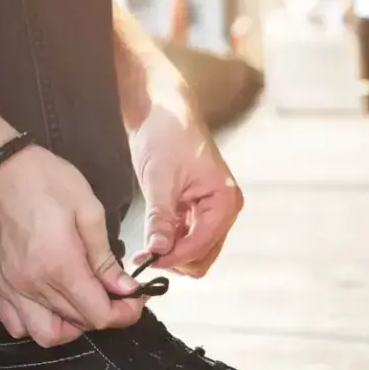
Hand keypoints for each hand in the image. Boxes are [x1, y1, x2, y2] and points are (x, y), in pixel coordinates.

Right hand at [0, 145, 146, 346]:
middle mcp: (33, 286)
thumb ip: (105, 256)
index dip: (125, 313)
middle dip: (105, 314)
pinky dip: (37, 323)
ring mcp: (11, 289)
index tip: (135, 298)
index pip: (100, 315)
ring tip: (82, 302)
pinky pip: (17, 325)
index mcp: (61, 267)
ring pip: (47, 334)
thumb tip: (124, 288)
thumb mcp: (87, 210)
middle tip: (115, 293)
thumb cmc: (42, 180)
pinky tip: (50, 304)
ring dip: (71, 326)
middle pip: (79, 325)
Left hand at [128, 103, 243, 277]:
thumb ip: (160, 218)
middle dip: (175, 259)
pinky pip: (188, 237)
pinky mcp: (198, 208)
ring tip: (144, 248)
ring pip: (196, 251)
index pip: (202, 244)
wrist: (161, 108)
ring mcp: (212, 210)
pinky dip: (171, 242)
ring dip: (172, 253)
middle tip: (143, 256)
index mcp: (224, 200)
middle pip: (203, 255)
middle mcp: (225, 208)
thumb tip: (157, 250)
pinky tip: (151, 237)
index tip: (146, 261)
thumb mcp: (159, 179)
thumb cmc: (165, 133)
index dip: (174, 256)